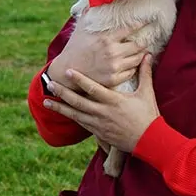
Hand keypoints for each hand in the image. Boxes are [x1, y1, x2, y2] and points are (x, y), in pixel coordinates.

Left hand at [43, 54, 158, 152]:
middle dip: (62, 93)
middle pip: (78, 102)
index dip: (79, 79)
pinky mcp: (99, 133)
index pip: (92, 88)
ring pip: (75, 115)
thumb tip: (147, 55)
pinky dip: (71, 117)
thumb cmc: (148, 115)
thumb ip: (144, 73)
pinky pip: (81, 124)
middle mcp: (103, 112)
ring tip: (46, 102)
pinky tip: (62, 113)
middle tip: (50, 85)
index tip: (67, 71)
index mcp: (113, 101)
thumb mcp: (146, 93)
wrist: (149, 141)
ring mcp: (99, 124)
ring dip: (60, 108)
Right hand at [47, 23, 146, 91]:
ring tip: (143, 50)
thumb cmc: (75, 47)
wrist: (65, 72)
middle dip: (145, 41)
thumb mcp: (81, 27)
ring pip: (137, 59)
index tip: (149, 20)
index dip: (142, 23)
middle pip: (139, 45)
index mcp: (106, 38)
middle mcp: (112, 52)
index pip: (131, 28)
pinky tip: (133, 63)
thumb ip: (90, 12)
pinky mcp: (114, 79)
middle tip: (149, 38)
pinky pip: (131, 72)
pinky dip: (134, 67)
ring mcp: (114, 67)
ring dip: (141, 54)